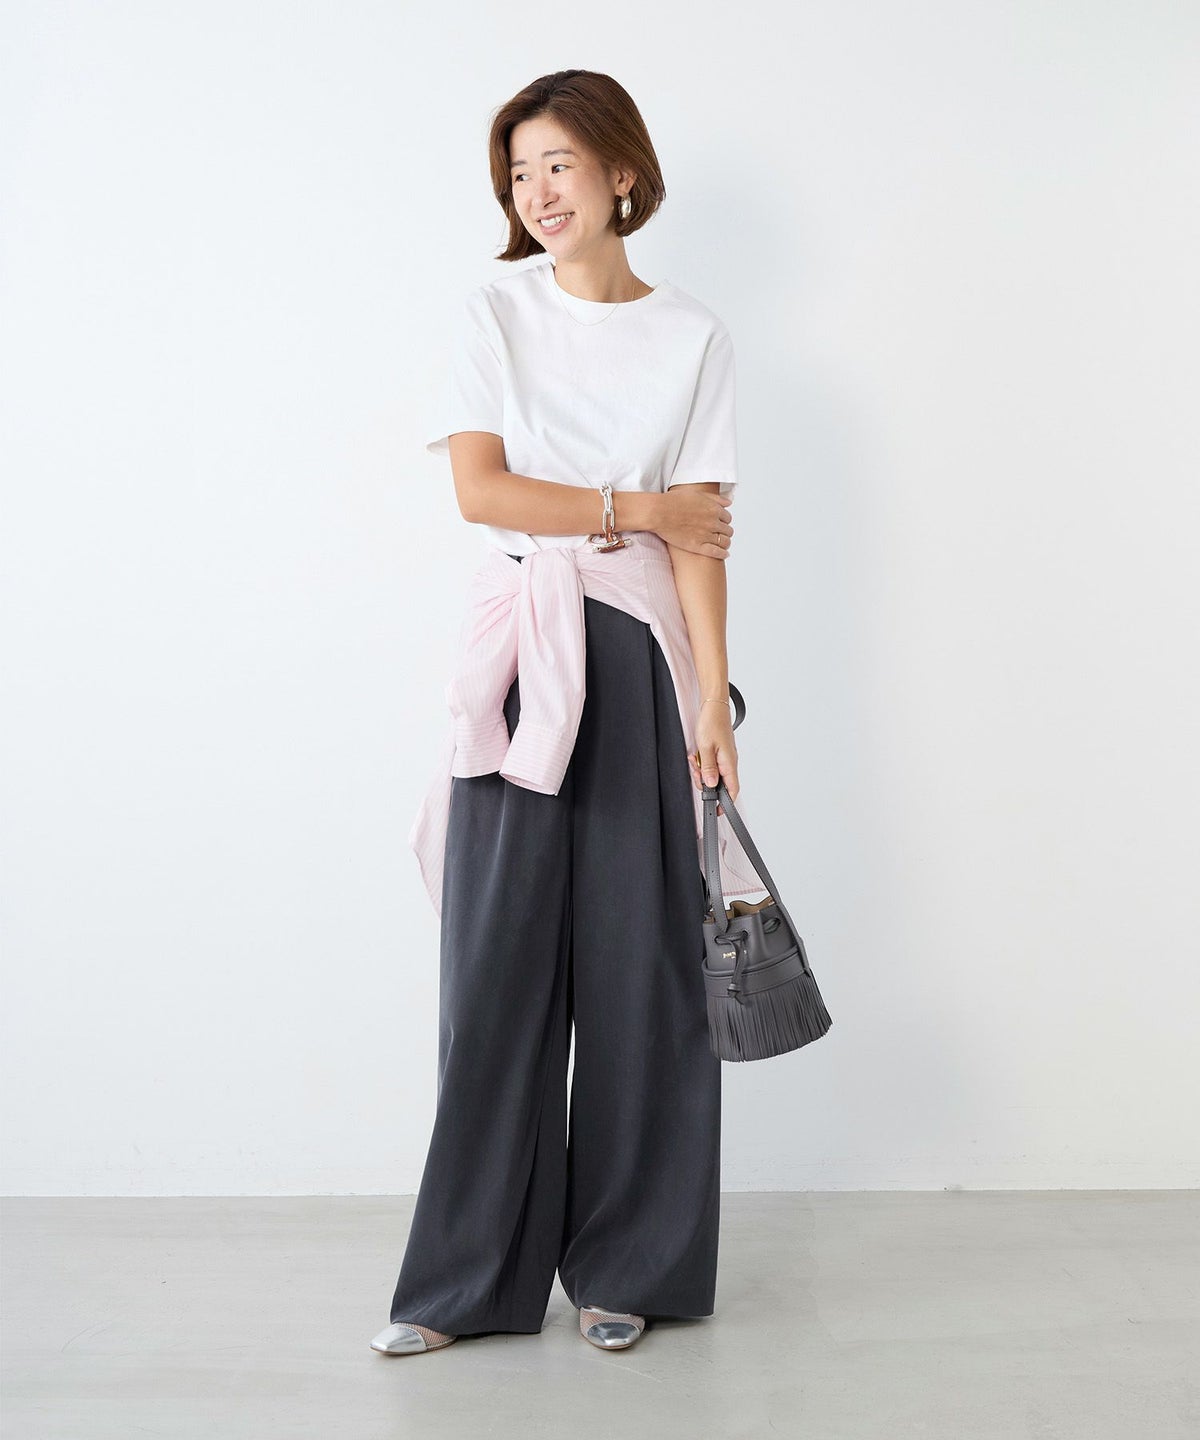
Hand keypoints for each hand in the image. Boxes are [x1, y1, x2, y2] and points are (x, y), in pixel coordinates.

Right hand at [657, 487, 734, 558]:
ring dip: (725, 542)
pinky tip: (723, 554)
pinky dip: (723, 554)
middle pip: (728, 530)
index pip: (728, 517)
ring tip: (722, 544)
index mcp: (713, 509)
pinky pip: (717, 552)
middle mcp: (713, 522)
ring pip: (725, 542)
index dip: (724, 520)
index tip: (720, 523)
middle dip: (725, 531)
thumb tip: (729, 503)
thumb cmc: (673, 501)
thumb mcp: (697, 494)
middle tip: (719, 533)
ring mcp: (706, 535)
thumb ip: (715, 498)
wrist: (658, 512)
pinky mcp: (698, 546)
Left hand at [687, 700, 738, 814]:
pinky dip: (702, 763)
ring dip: (702, 771)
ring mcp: (725, 758)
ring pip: (713, 774)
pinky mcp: (720, 753)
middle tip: (696, 771)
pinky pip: (711, 764)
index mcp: (729, 763)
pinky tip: (696, 755)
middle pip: (719, 784)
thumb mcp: (706, 748)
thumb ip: (709, 768)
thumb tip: (711, 785)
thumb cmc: (712, 723)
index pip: (732, 790)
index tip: (716, 811)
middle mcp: (730, 762)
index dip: (725, 804)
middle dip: (705, 782)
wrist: (714, 706)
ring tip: (694, 759)